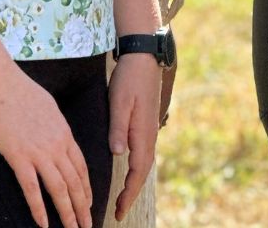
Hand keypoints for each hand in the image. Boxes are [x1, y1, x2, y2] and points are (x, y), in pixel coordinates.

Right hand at [0, 71, 92, 227]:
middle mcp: (56, 145)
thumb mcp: (49, 107)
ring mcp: (38, 152)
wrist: (1, 84)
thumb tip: (59, 137)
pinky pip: (31, 189)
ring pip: (58, 189)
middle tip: (87, 225)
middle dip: (82, 207)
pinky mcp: (18, 157)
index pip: (81, 167)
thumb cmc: (22, 91)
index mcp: (64, 133)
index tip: (89, 203)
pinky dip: (38, 209)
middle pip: (75, 182)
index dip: (87, 188)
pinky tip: (43, 224)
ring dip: (67, 213)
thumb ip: (56, 127)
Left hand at [107, 53, 161, 220]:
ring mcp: (149, 127)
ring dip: (134, 181)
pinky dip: (136, 166)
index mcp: (143, 132)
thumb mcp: (120, 101)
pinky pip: (143, 151)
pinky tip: (129, 167)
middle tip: (118, 212)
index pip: (137, 172)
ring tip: (122, 196)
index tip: (118, 211)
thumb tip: (118, 154)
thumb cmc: (130, 77)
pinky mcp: (146, 121)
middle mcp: (149, 133)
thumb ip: (119, 128)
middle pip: (142, 171)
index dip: (128, 194)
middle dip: (131, 193)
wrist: (144, 55)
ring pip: (143, 161)